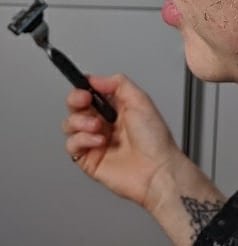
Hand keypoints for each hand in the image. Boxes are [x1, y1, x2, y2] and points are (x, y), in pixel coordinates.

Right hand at [63, 73, 180, 209]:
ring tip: (99, 127)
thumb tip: (96, 78)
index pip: (92, 92)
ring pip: (70, 124)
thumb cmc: (155, 140)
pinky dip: (82, 139)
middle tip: (85, 102)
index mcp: (118, 107)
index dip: (84, 87)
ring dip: (81, 122)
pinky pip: (72, 145)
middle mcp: (105, 122)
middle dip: (77, 100)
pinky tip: (99, 141)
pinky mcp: (88, 158)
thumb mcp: (141, 101)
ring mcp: (95, 140)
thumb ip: (118, 84)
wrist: (156, 170)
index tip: (85, 86)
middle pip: (76, 106)